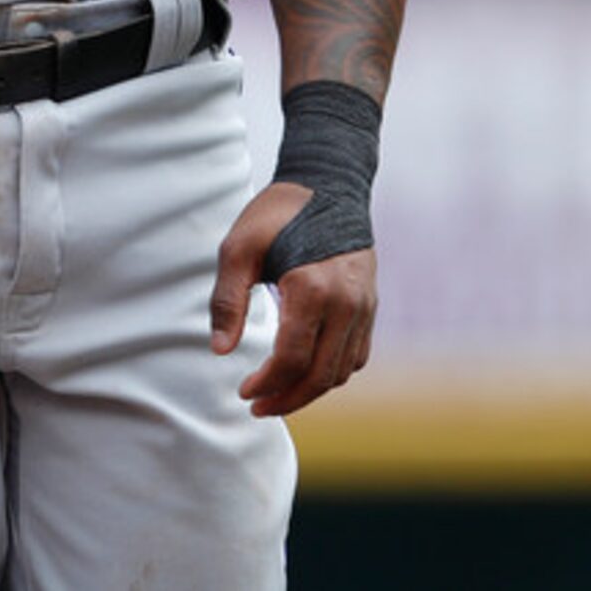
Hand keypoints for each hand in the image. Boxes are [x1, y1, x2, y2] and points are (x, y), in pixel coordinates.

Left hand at [212, 180, 377, 417]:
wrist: (329, 184)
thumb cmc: (278, 214)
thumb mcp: (239, 248)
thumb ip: (227, 301)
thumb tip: (220, 350)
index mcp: (311, 288)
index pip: (292, 358)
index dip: (267, 384)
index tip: (244, 393)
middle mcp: (346, 303)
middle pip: (321, 375)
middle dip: (288, 398)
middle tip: (258, 406)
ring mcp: (364, 306)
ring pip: (342, 371)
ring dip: (310, 390)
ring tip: (278, 393)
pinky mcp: (371, 305)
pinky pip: (356, 355)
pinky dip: (332, 372)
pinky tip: (306, 371)